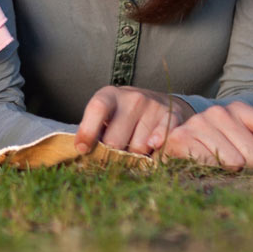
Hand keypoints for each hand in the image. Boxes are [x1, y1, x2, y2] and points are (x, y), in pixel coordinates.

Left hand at [75, 85, 189, 155]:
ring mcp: (153, 106)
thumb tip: (80, 151)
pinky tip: (153, 148)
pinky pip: (162, 141)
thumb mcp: (105, 117)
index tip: (82, 149)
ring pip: (139, 148)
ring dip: (135, 156)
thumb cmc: (122, 115)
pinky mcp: (172, 116)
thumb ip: (93, 131)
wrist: (158, 103)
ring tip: (135, 149)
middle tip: (113, 156)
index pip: (97, 109)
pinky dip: (157, 151)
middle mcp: (132, 98)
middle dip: (112, 154)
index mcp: (109, 95)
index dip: (88, 130)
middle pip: (115, 139)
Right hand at [159, 101, 252, 174]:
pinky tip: (203, 165)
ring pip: (237, 163)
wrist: (175, 148)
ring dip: (230, 171)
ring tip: (217, 163)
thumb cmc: (216, 150)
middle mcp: (219, 112)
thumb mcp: (246, 149)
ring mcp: (199, 123)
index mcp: (239, 109)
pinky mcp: (182, 137)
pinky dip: (212, 172)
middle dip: (251, 167)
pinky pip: (214, 165)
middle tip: (235, 164)